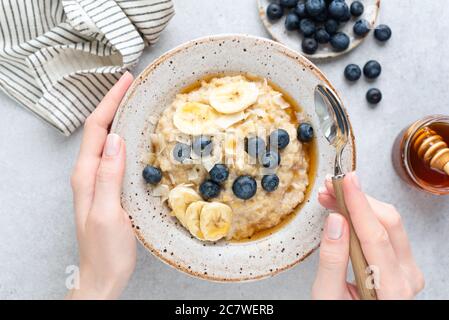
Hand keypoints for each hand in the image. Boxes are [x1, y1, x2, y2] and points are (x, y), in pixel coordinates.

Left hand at [67, 72, 135, 299]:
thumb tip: (117, 139)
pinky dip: (125, 137)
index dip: (110, 102)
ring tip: (136, 102)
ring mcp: (98, 181)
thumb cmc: (106, 250)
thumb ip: (109, 177)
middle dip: (113, 103)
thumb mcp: (108, 213)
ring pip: (107, 140)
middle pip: (99, 130)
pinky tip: (137, 136)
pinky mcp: (108, 188)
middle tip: (133, 85)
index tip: (126, 81)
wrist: (103, 275)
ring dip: (119, 117)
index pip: (97, 129)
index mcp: (87, 176)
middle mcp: (89, 174)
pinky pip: (115, 155)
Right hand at [312, 172, 424, 299]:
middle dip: (357, 200)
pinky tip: (346, 211)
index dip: (358, 204)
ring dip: (361, 205)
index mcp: (391, 289)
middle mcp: (407, 276)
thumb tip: (335, 221)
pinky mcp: (400, 262)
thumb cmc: (341, 316)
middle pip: (388, 222)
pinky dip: (365, 215)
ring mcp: (407, 269)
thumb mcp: (327, 297)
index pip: (376, 235)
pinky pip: (388, 230)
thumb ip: (332, 260)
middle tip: (330, 189)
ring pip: (390, 222)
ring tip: (333, 198)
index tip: (344, 182)